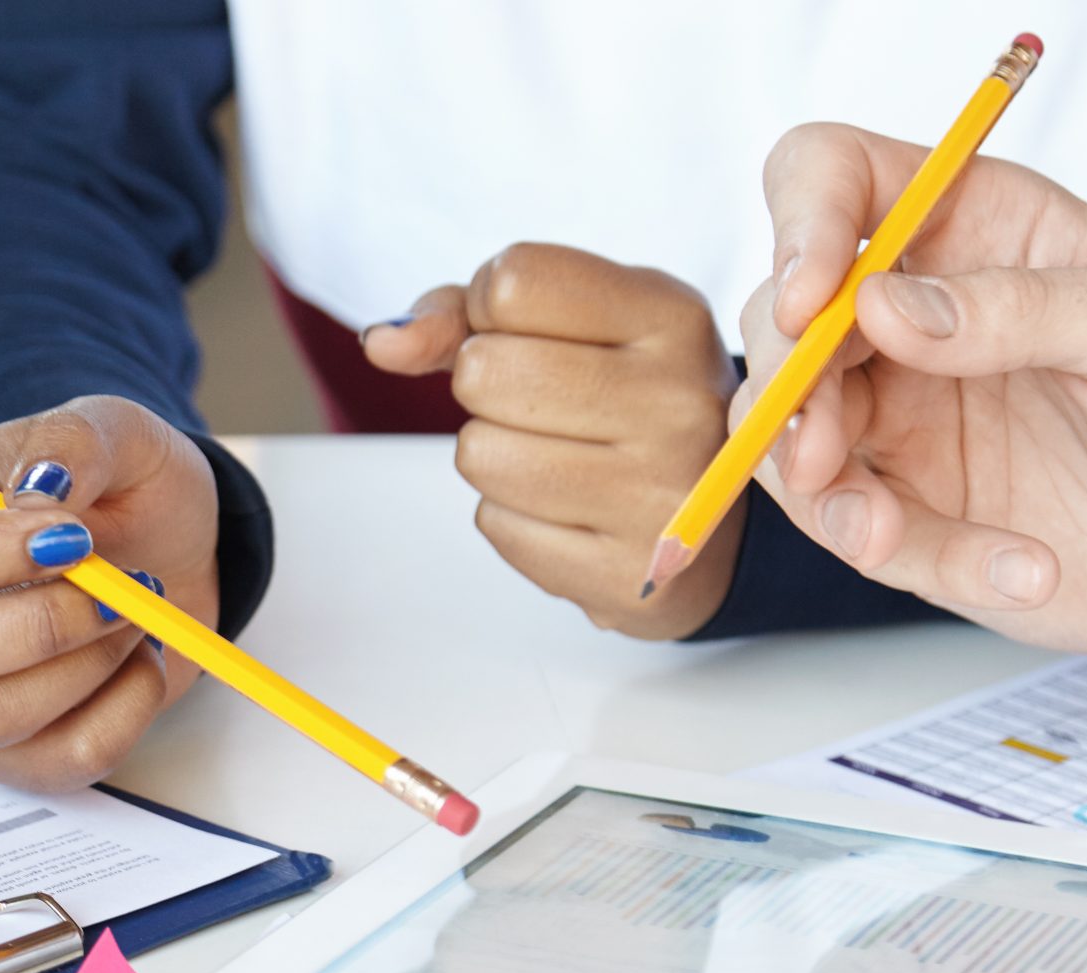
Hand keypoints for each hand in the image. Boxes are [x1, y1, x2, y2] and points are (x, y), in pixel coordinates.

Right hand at [0, 395, 218, 791]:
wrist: (173, 550)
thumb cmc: (119, 490)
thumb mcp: (111, 434)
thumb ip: (72, 444)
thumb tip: (38, 493)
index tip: (67, 535)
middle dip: (40, 625)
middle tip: (120, 588)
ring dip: (89, 666)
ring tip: (136, 616)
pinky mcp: (16, 751)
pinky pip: (58, 762)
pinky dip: (124, 712)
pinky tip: (141, 662)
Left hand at [365, 243, 743, 638]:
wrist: (705, 523)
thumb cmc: (621, 401)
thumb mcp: (571, 326)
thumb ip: (463, 315)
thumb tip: (382, 344)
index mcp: (672, 318)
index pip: (512, 282)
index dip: (488, 309)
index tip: (531, 333)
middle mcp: (677, 403)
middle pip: (482, 370)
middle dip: (486, 387)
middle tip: (545, 406)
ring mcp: (659, 497)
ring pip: (479, 453)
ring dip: (494, 455)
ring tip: (559, 458)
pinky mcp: (625, 575)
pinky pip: (496, 525)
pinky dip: (513, 517)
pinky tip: (570, 511)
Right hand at [743, 122, 1086, 668]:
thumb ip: (1025, 307)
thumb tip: (881, 305)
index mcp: (979, 228)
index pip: (836, 179)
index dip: (799, 225)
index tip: (810, 303)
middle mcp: (918, 316)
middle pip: (778, 320)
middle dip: (784, 390)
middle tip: (822, 453)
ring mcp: (901, 415)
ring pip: (779, 434)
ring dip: (818, 493)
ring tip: (888, 538)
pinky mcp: (905, 509)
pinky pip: (851, 528)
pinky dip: (910, 556)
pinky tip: (1019, 567)